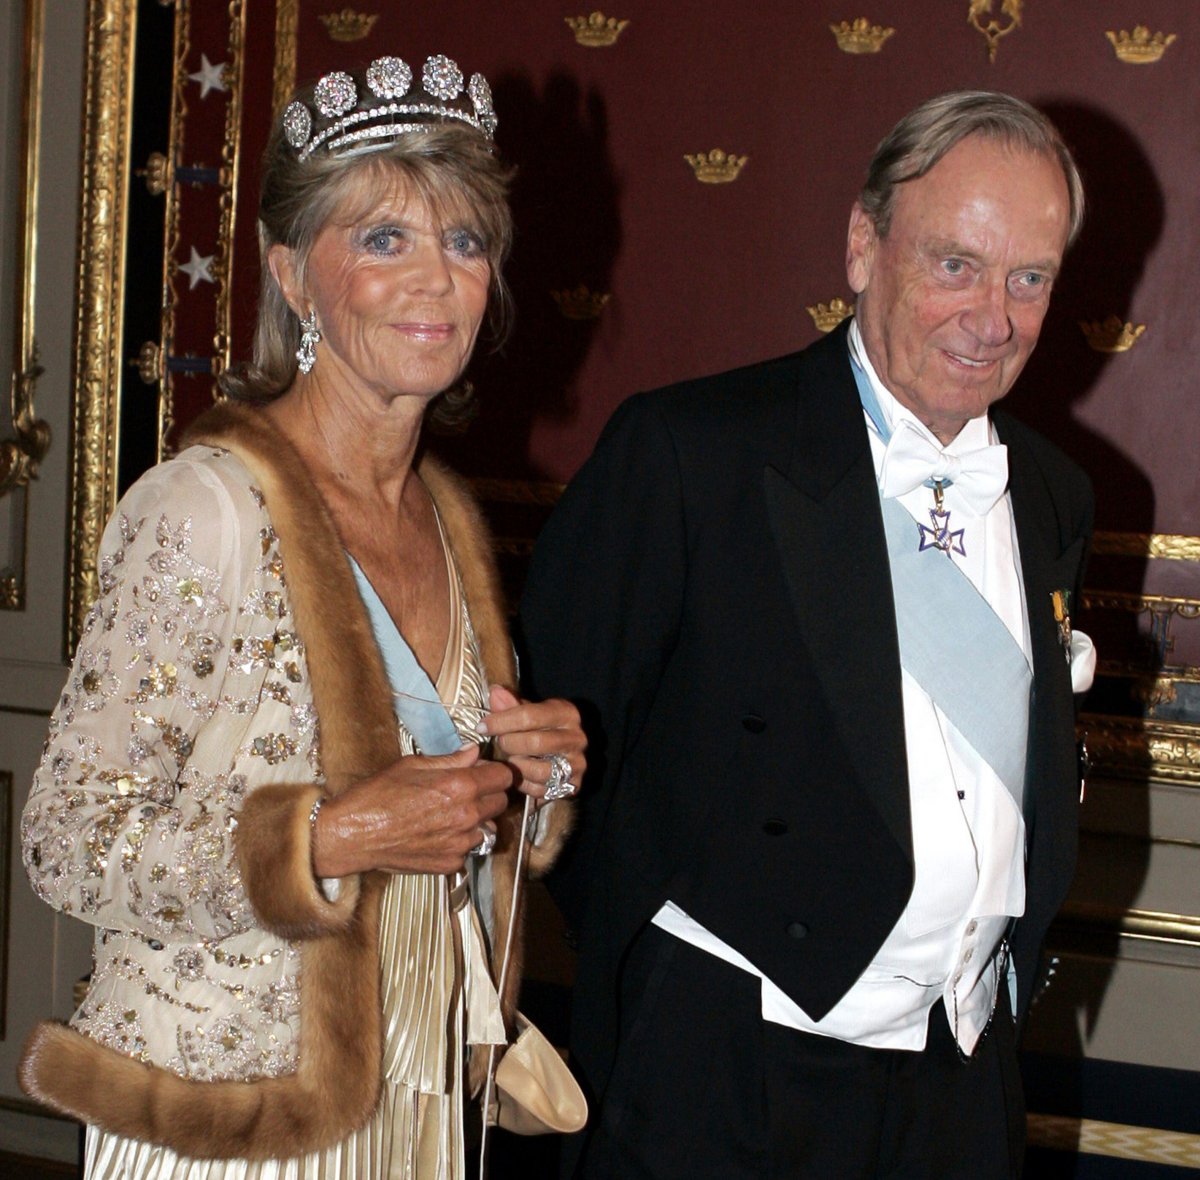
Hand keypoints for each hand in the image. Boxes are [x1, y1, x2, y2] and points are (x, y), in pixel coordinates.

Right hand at [312, 744, 513, 876]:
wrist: (353, 834)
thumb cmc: (377, 795)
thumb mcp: (412, 765)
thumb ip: (450, 760)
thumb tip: (473, 752)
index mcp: (460, 786)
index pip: (504, 776)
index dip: (494, 772)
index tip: (484, 772)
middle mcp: (466, 815)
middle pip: (500, 802)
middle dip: (488, 794)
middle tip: (466, 791)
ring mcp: (460, 843)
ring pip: (487, 827)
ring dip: (476, 820)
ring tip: (448, 814)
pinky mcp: (450, 864)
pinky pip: (468, 848)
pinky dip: (459, 841)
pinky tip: (436, 833)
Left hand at [482, 684, 586, 804]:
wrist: (562, 753)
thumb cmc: (540, 728)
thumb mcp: (527, 711)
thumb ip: (510, 703)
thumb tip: (495, 691)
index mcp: (566, 713)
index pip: (529, 715)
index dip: (501, 721)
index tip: (482, 726)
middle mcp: (576, 738)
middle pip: (535, 743)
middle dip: (509, 744)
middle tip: (499, 743)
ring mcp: (577, 763)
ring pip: (539, 770)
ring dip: (517, 765)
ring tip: (509, 758)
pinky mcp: (573, 785)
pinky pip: (541, 790)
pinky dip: (524, 784)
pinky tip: (519, 773)